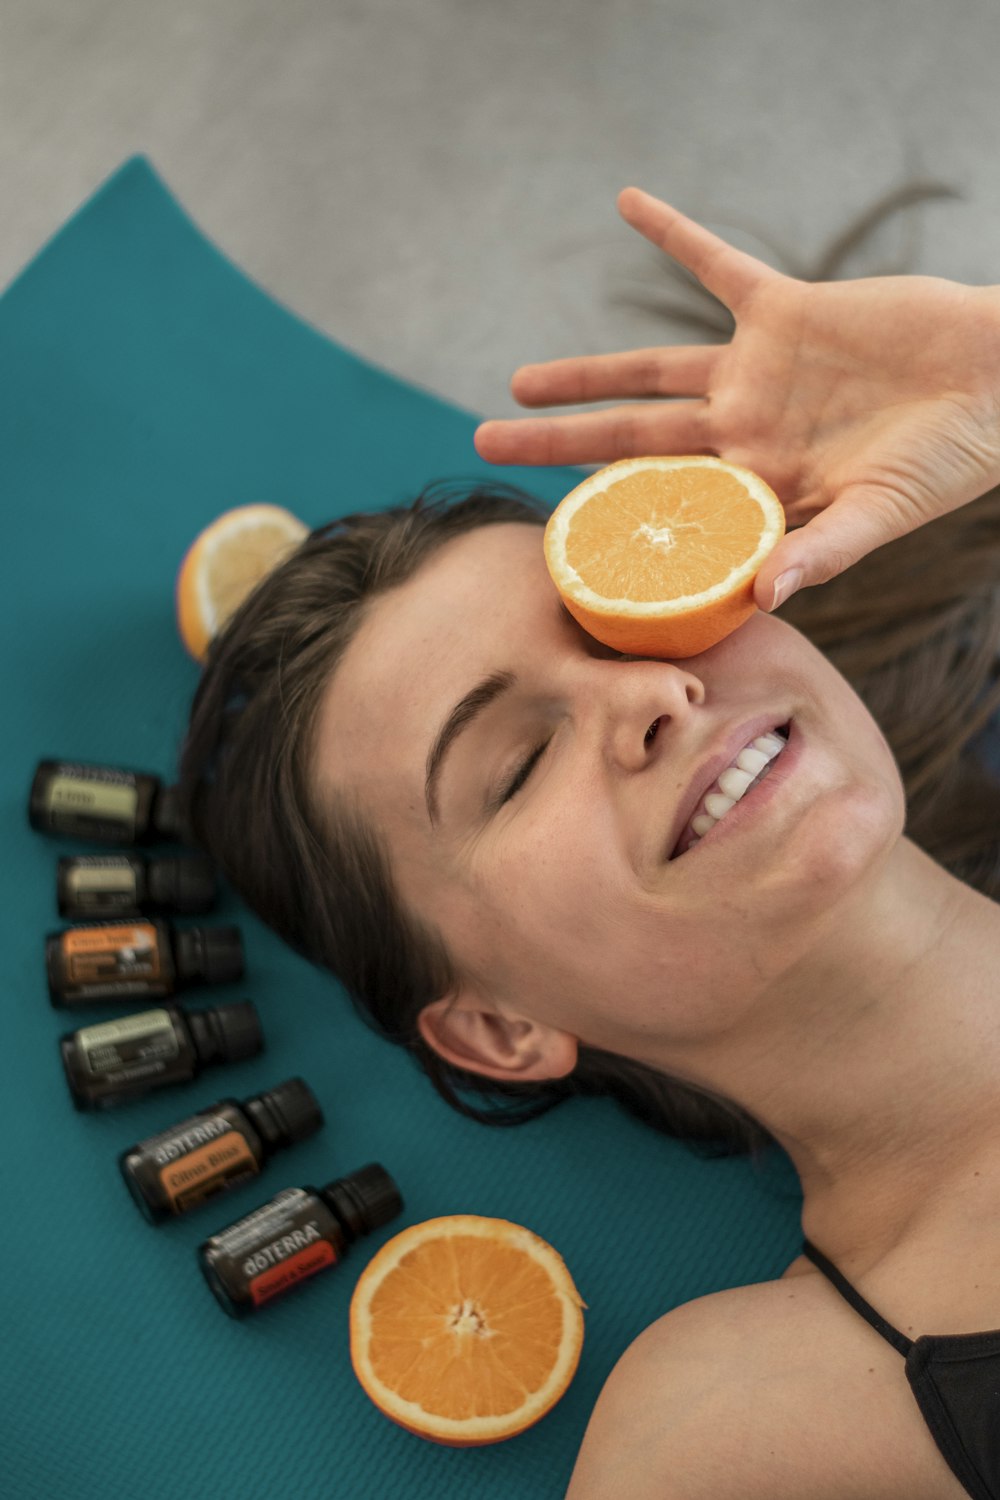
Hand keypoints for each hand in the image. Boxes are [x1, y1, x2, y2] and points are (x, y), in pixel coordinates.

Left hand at [475, 188, 999, 611]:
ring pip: (650, 371)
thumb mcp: (885, 513)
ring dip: (586, 371)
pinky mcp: (785, 311)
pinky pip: (717, 263)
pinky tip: (625, 202)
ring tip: (520, 378)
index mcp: (759, 491)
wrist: (998, 381)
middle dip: (558, 446)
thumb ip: (823, 551)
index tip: (547, 542)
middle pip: (629, 443)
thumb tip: (763, 596)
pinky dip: (674, 233)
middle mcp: (743, 434)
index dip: (607, 524)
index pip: (664, 511)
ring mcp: (758, 373)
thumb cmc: (950, 461)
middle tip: (487, 445)